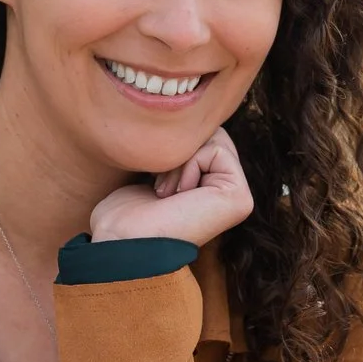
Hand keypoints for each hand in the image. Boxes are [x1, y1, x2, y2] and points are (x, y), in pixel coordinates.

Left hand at [87, 126, 254, 246]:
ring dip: (180, 159)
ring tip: (166, 193)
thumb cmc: (128, 215)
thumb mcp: (155, 171)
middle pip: (212, 133)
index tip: (156, 186)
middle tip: (161, 190)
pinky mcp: (240, 198)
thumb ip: (179, 150)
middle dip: (179, 152)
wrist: (122, 243)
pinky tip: (177, 195)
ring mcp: (239, 197)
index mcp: (214, 190)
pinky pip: (216, 150)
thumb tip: (185, 118)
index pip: (204, 137)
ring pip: (215, 137)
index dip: (174, 149)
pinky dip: (188, 165)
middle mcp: (230, 195)